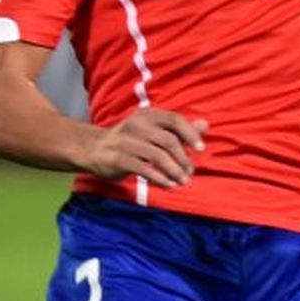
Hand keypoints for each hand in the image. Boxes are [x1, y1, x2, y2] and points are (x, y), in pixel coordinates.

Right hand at [80, 109, 207, 187]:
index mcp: (148, 115)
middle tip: (190, 173)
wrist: (94, 149)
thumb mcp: (154, 131)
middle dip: (183, 159)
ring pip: (157, 156)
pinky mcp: (118, 158)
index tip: (201, 149)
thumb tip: (205, 125)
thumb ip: (179, 130)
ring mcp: (126, 141)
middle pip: (168, 140)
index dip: (190, 134)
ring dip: (174, 171)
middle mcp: (137, 125)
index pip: (174, 119)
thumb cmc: (132, 140)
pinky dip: (159, 178)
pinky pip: (143, 168)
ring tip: (182, 181)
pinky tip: (168, 184)